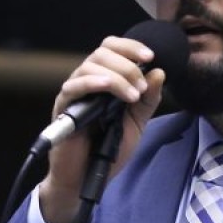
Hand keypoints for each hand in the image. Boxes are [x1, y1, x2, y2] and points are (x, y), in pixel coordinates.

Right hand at [39, 36, 166, 222]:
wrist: (90, 176)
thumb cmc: (110, 148)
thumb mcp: (137, 122)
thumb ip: (148, 99)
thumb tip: (159, 72)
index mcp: (105, 80)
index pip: (113, 48)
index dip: (131, 47)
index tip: (151, 56)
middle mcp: (88, 81)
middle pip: (102, 52)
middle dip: (127, 65)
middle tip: (141, 87)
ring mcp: (74, 93)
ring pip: (90, 65)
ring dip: (117, 76)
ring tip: (132, 96)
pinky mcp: (63, 107)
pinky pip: (74, 86)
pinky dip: (93, 82)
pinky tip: (108, 88)